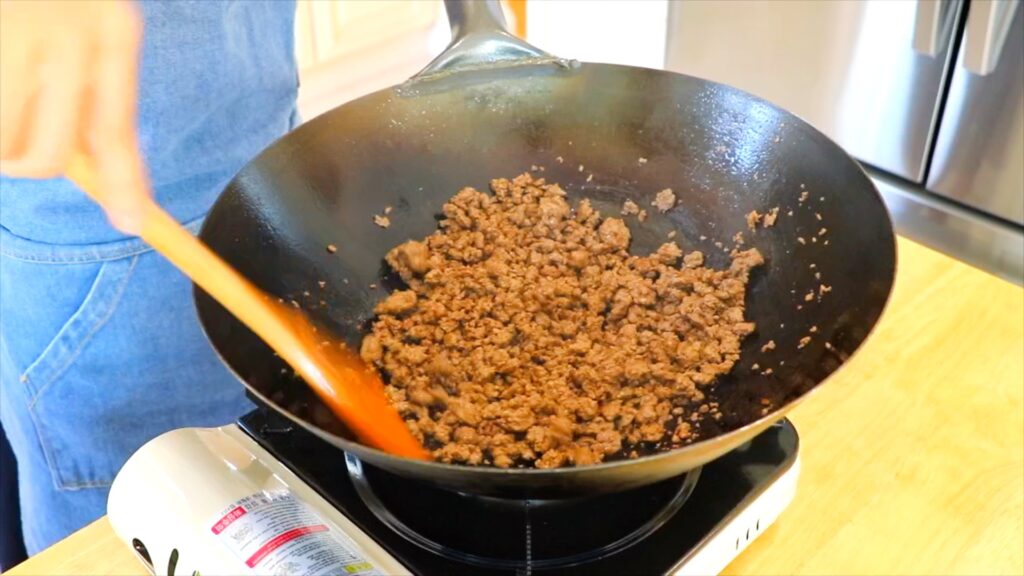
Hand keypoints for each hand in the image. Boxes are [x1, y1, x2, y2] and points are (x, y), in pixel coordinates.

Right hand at [0, 0, 147, 233]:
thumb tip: (89, 163)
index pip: (117, 128)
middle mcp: (67, 32)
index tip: (132, 224)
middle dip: (23, 161)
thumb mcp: (88, 18)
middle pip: (47, 154)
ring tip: (3, 95)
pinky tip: (1, 86)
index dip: (123, 184)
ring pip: (2, 143)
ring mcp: (14, 30)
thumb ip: (90, 84)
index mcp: (110, 27)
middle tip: (12, 143)